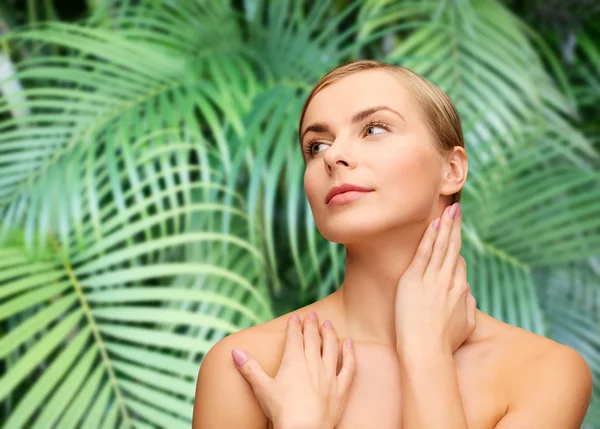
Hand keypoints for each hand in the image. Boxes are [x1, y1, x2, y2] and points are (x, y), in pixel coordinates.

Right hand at [231, 311, 355, 428]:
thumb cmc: (282, 411)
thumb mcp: (262, 388)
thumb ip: (249, 368)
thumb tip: (234, 351)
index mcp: (294, 361)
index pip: (294, 338)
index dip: (294, 326)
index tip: (295, 318)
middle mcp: (313, 363)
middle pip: (313, 338)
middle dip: (311, 325)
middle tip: (312, 314)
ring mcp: (329, 374)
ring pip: (331, 347)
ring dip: (329, 334)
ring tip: (328, 324)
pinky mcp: (341, 387)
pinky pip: (348, 366)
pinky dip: (350, 353)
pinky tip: (349, 343)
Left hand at [394, 202, 476, 355]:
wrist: (425, 349)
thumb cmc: (443, 343)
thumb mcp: (465, 325)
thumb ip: (468, 306)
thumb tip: (468, 294)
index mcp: (461, 290)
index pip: (458, 263)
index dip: (455, 248)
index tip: (453, 235)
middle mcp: (449, 280)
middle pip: (453, 247)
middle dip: (455, 226)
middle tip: (456, 208)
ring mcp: (432, 278)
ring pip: (441, 246)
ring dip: (446, 225)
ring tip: (449, 208)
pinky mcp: (414, 279)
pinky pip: (424, 252)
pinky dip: (430, 236)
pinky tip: (434, 223)